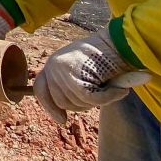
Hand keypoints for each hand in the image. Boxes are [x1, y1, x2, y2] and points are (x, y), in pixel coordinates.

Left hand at [32, 33, 149, 124]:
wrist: (120, 40)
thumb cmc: (105, 56)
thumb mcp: (80, 70)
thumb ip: (68, 87)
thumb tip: (60, 119)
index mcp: (52, 64)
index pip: (40, 90)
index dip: (49, 107)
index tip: (62, 120)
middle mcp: (52, 66)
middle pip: (61, 102)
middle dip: (81, 104)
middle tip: (101, 93)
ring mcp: (61, 71)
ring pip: (76, 103)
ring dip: (96, 101)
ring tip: (110, 86)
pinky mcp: (75, 76)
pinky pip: (90, 99)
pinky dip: (108, 98)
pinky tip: (120, 91)